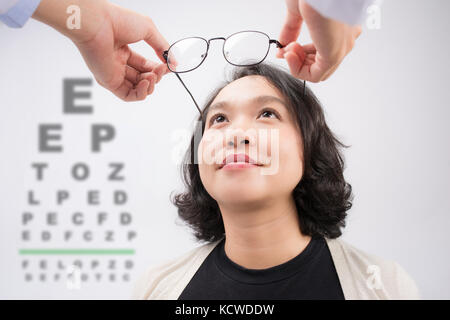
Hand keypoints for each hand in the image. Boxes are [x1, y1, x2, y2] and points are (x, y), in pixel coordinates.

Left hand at [33, 0, 169, 100]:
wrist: (98, 23)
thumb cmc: (118, 21)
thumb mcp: (148, 30)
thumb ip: (162, 47)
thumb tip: (173, 63)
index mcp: (123, 50)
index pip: (145, 66)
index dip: (158, 68)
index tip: (169, 67)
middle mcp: (117, 63)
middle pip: (143, 78)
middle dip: (156, 76)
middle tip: (162, 69)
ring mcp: (113, 74)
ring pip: (137, 89)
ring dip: (150, 85)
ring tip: (152, 76)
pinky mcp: (109, 82)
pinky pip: (128, 96)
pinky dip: (141, 93)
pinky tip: (146, 83)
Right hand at [277, 0, 361, 81]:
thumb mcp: (298, 11)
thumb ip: (291, 31)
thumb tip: (282, 46)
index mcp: (342, 26)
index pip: (321, 51)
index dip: (299, 53)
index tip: (285, 48)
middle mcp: (346, 38)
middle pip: (320, 64)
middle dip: (298, 59)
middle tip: (285, 50)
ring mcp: (342, 47)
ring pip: (319, 72)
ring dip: (297, 64)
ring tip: (288, 49)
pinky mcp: (334, 54)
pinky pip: (315, 75)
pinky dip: (298, 69)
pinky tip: (290, 54)